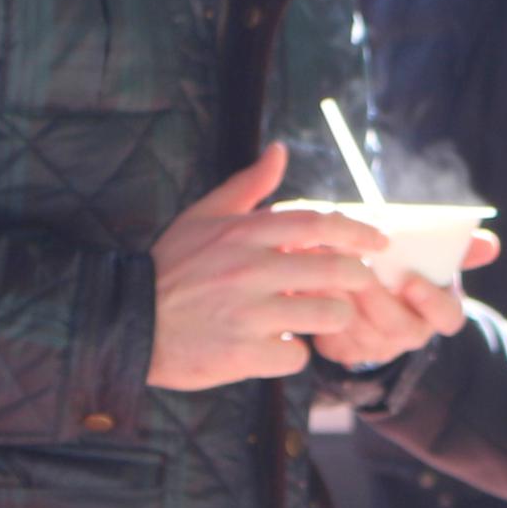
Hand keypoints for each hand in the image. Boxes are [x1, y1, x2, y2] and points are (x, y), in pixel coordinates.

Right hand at [148, 144, 389, 391]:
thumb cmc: (169, 268)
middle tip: (360, 284)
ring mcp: (250, 314)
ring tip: (316, 318)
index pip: (319, 224)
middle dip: (358, 278)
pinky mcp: (245, 354)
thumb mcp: (203, 217)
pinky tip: (277, 348)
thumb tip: (280, 150)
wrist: (128, 323)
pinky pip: (296, 357)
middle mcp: (251, 270)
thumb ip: (248, 186)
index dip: (357, 232)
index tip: (379, 241)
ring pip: (326, 315)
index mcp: (244, 234)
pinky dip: (293, 355)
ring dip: (329, 318)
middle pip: (336, 271)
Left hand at [305, 232, 494, 374]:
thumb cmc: (402, 271)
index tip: (411, 281)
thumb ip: (460, 250)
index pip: (447, 317)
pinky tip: (306, 286)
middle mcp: (409, 335)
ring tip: (324, 269)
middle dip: (375, 296)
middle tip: (356, 268)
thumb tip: (490, 244)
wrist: (366, 300)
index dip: (431, 302)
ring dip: (342, 299)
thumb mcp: (431, 258)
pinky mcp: (342, 350)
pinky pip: (330, 338)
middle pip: (396, 325)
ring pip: (360, 329)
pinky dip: (318, 311)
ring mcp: (375, 347)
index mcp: (438, 313)